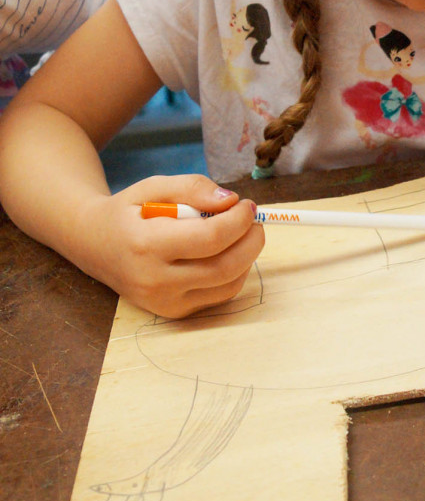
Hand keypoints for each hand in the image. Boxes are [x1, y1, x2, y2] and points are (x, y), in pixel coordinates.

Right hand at [76, 174, 263, 318]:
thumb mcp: (153, 186)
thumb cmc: (128, 211)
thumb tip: (230, 201)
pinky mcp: (173, 313)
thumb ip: (192, 188)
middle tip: (253, 219)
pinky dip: (234, 273)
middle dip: (251, 240)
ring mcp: (164, 302)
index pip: (210, 239)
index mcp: (146, 245)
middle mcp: (155, 281)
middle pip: (225, 267)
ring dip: (247, 257)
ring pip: (227, 285)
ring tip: (241, 233)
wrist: (94, 245)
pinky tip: (227, 252)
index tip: (247, 204)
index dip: (238, 220)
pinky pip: (219, 295)